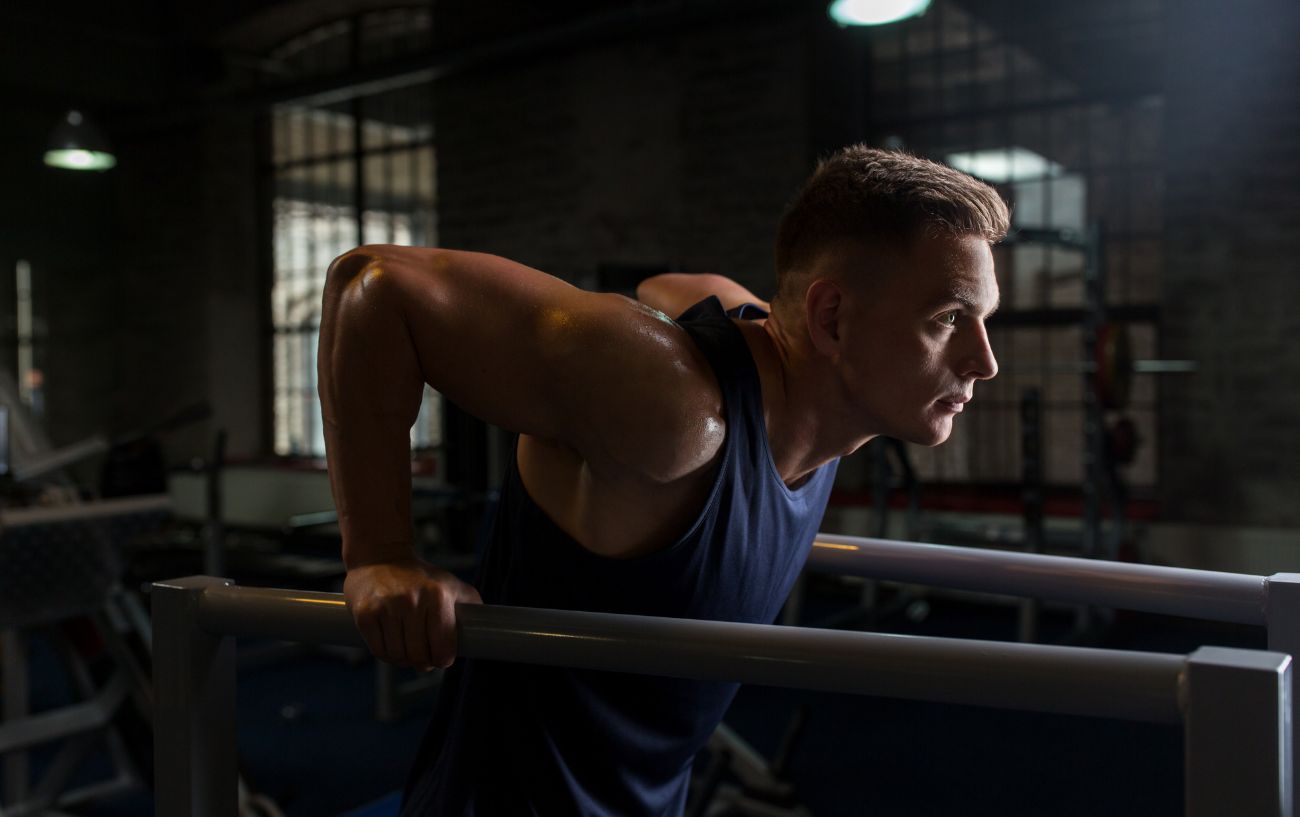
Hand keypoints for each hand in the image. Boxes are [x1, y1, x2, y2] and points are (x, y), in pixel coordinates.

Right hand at [343, 557, 481, 668]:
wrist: (381, 556)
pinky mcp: (365, 613)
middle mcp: (412, 600)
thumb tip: (487, 626)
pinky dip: (386, 655)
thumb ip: (471, 603)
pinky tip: (392, 646)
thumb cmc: (420, 576)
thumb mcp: (450, 583)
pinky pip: (378, 650)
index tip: (441, 659)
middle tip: (423, 659)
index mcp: (437, 595)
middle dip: (423, 662)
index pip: (443, 646)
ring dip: (404, 660)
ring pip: (397, 656)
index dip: (443, 659)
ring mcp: (386, 607)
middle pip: (418, 655)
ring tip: (407, 651)